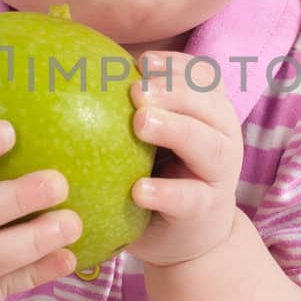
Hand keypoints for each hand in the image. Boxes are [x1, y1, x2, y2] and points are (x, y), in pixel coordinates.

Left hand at [125, 52, 243, 268]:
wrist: (189, 239)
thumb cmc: (162, 173)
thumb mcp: (151, 138)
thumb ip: (134, 107)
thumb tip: (78, 68)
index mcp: (209, 112)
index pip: (203, 77)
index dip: (177, 66)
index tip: (143, 62)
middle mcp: (222, 137)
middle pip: (209, 104)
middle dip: (174, 91)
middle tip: (136, 90)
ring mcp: (218, 175)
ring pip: (208, 146)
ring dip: (176, 130)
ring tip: (140, 123)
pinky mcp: (206, 211)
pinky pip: (189, 198)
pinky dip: (166, 192)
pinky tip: (138, 189)